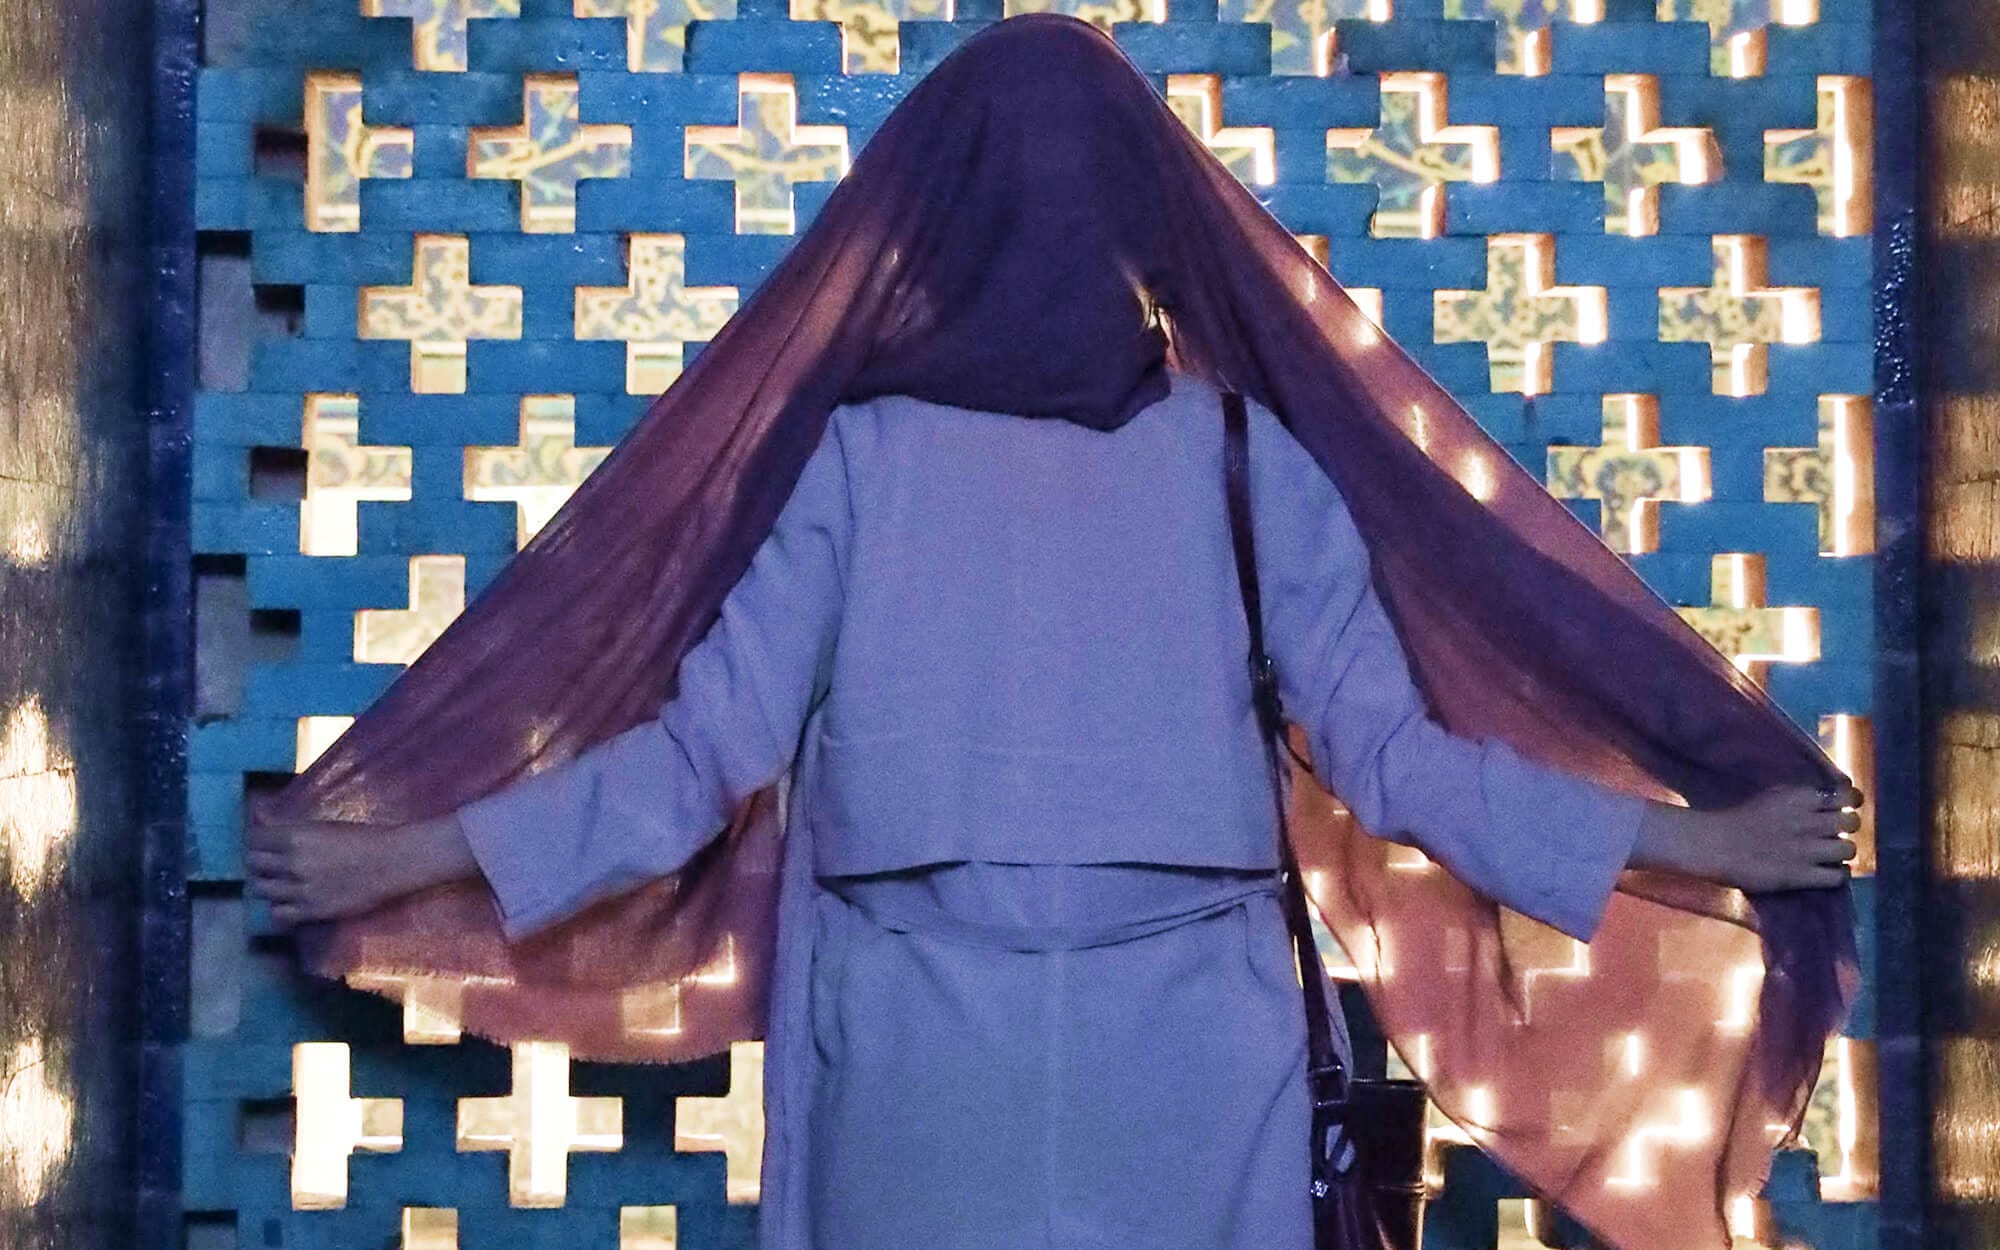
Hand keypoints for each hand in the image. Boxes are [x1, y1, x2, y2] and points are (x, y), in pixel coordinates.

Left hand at [245, 798, 478, 925]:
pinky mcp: (310, 911)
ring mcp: (299, 890)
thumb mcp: (322, 825)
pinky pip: (277, 913)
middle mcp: (291, 864)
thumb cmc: (363, 837)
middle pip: (253, 864)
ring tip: (279, 882)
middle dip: (259, 861)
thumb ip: (287, 824)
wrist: (392, 862)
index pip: (253, 838)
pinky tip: (290, 901)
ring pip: (261, 889)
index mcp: (294, 837)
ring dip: (268, 883)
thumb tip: (258, 814)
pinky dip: (279, 907)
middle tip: (271, 862)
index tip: (263, 842)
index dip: (256, 839)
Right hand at [1632, 782, 1862, 892]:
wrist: (1714, 845)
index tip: (1847, 807)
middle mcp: (1810, 821)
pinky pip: (1838, 876)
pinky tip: (1827, 873)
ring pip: (1849, 849)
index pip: (1846, 796)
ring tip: (1831, 856)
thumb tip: (1826, 797)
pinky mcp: (1802, 875)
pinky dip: (1837, 875)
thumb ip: (1799, 797)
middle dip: (1848, 828)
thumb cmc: (1737, 818)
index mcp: (1801, 798)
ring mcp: (1808, 850)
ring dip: (1843, 853)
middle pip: (1852, 822)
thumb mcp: (1771, 796)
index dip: (1852, 802)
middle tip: (1835, 834)